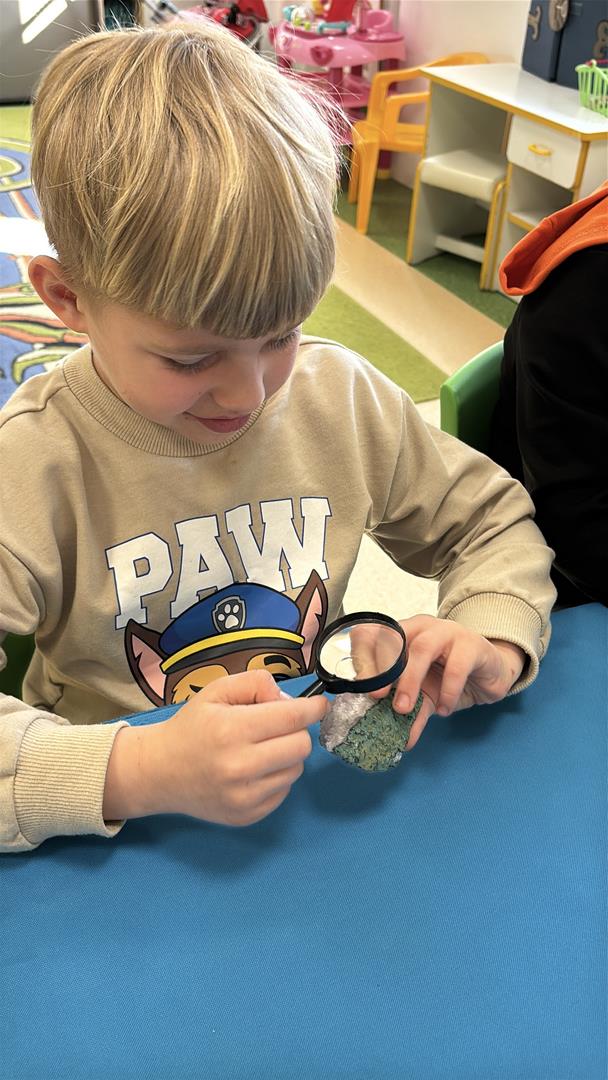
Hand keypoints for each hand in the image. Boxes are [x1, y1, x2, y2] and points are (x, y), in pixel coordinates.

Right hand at [103, 670, 327, 826]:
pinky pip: (283, 791)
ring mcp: (244, 797)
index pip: (293, 718)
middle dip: (296, 730)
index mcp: (233, 730)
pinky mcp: (247, 816)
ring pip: (296, 769)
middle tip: (277, 726)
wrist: (160, 772)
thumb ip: (256, 684)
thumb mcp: (217, 691)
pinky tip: (254, 770)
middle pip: (302, 745)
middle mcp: (240, 766)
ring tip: (261, 749)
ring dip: (286, 755)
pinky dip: (276, 777)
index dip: (312, 708)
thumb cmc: (191, 727)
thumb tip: (288, 700)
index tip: (320, 704)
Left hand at [369, 615, 525, 751]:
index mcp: (404, 633)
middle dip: (382, 668)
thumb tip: (400, 741)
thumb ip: (411, 712)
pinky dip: (447, 691)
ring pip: (423, 649)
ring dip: (410, 680)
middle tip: (377, 697)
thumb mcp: (425, 694)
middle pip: (396, 639)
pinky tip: (444, 709)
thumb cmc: (451, 675)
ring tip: (404, 708)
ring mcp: (448, 632)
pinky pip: (456, 667)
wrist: (490, 672)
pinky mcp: (472, 645)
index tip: (359, 684)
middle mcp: (423, 627)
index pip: (374, 633)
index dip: (363, 655)